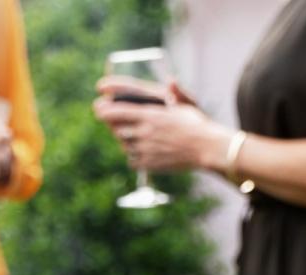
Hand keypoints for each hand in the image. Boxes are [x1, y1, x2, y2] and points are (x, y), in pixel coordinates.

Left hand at [93, 78, 231, 174]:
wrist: (207, 149)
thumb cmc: (198, 125)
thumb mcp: (187, 105)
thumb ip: (176, 93)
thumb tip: (171, 80)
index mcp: (150, 115)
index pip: (117, 111)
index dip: (103, 109)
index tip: (97, 106)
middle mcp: (144, 132)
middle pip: (116, 128)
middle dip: (113, 123)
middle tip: (114, 120)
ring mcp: (145, 149)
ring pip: (124, 144)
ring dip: (126, 140)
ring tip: (138, 135)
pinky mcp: (148, 164)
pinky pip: (132, 160)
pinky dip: (134, 156)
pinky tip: (144, 150)